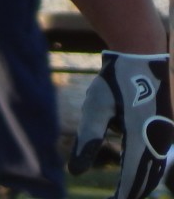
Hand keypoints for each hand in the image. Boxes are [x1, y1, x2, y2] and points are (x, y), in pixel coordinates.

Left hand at [69, 51, 173, 198]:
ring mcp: (164, 134)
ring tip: (125, 192)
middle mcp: (158, 141)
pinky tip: (134, 169)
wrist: (142, 54)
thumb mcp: (96, 107)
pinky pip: (157, 157)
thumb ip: (87, 139)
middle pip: (147, 180)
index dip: (122, 196)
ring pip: (155, 170)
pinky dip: (146, 169)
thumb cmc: (115, 79)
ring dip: (141, 183)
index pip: (132, 179)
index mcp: (141, 139)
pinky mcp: (165, 127)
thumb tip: (73, 171)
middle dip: (133, 193)